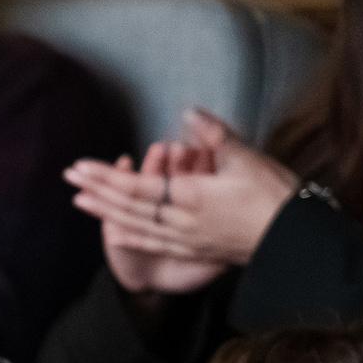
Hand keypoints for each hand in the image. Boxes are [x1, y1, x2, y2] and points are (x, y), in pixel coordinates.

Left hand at [65, 111, 297, 288]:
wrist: (294, 241)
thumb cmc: (276, 196)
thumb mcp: (248, 159)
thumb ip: (214, 136)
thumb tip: (187, 112)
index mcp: (190, 197)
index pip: (136, 185)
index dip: (106, 176)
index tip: (80, 165)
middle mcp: (180, 221)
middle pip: (128, 206)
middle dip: (96, 190)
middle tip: (68, 177)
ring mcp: (185, 239)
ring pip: (135, 225)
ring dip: (105, 213)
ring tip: (79, 201)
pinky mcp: (194, 251)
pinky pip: (154, 244)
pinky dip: (131, 237)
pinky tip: (114, 233)